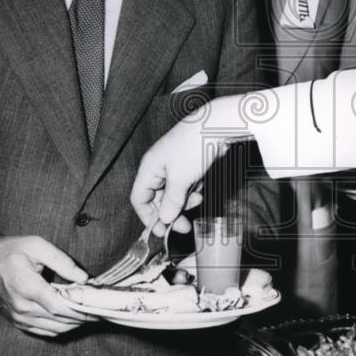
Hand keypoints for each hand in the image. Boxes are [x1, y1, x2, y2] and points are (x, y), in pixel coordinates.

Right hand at [0, 235, 94, 336]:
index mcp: (27, 287)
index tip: (100, 308)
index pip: (60, 307)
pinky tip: (73, 319)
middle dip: (84, 317)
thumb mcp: (37, 245)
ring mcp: (19, 318)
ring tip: (91, 315)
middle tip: (102, 312)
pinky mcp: (18, 322)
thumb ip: (61, 261)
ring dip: (75, 324)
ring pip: (54, 329)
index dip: (82, 311)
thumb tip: (83, 277)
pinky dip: (61, 328)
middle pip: (60, 320)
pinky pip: (44, 331)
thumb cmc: (10, 251)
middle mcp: (22, 307)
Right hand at [131, 94, 250, 232]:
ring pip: (172, 193)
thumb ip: (171, 201)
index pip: (139, 198)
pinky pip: (184, 186)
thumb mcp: (181, 179)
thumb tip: (165, 219)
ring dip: (183, 202)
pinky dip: (191, 192)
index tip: (161, 230)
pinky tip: (200, 190)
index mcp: (149, 168)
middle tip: (183, 226)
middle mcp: (158, 168)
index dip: (147, 216)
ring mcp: (173, 166)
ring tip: (197, 201)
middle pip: (156, 198)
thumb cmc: (193, 147)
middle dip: (169, 212)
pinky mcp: (187, 165)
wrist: (216, 126)